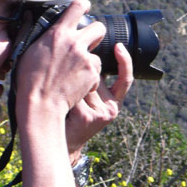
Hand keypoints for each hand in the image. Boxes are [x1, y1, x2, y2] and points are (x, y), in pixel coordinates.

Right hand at [15, 0, 105, 116]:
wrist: (41, 104)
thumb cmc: (29, 79)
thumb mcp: (26, 50)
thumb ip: (33, 32)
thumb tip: (29, 16)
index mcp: (58, 33)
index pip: (78, 6)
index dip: (84, 5)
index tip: (85, 8)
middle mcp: (75, 43)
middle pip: (99, 27)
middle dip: (96, 34)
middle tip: (87, 42)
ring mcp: (86, 59)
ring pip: (97, 53)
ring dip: (90, 60)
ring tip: (75, 71)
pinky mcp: (92, 74)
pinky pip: (96, 72)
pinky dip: (89, 78)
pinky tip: (76, 84)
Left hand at [65, 42, 132, 159]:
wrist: (62, 141)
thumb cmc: (71, 114)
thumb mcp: (87, 96)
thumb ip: (94, 81)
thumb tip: (91, 53)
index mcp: (114, 101)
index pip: (125, 78)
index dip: (124, 61)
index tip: (118, 46)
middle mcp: (111, 108)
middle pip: (98, 77)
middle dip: (81, 76)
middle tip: (67, 86)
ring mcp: (100, 113)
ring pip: (85, 83)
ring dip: (69, 85)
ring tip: (62, 97)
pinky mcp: (87, 117)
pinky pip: (75, 93)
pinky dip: (64, 94)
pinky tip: (60, 103)